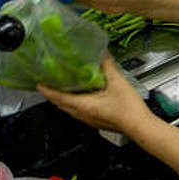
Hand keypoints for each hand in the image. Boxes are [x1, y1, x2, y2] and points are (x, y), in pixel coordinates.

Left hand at [38, 56, 154, 135]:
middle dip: (53, 95)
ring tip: (61, 88)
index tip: (38, 83)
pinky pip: (79, 112)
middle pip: (61, 105)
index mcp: (83, 105)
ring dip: (63, 100)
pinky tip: (81, 96)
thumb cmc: (128, 108)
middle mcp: (82, 114)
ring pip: (70, 109)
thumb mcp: (117, 82)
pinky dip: (74, 103)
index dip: (47, 90)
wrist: (140, 126)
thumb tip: (102, 53)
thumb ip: (107, 66)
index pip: (58, 97)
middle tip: (48, 83)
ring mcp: (89, 120)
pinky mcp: (96, 122)